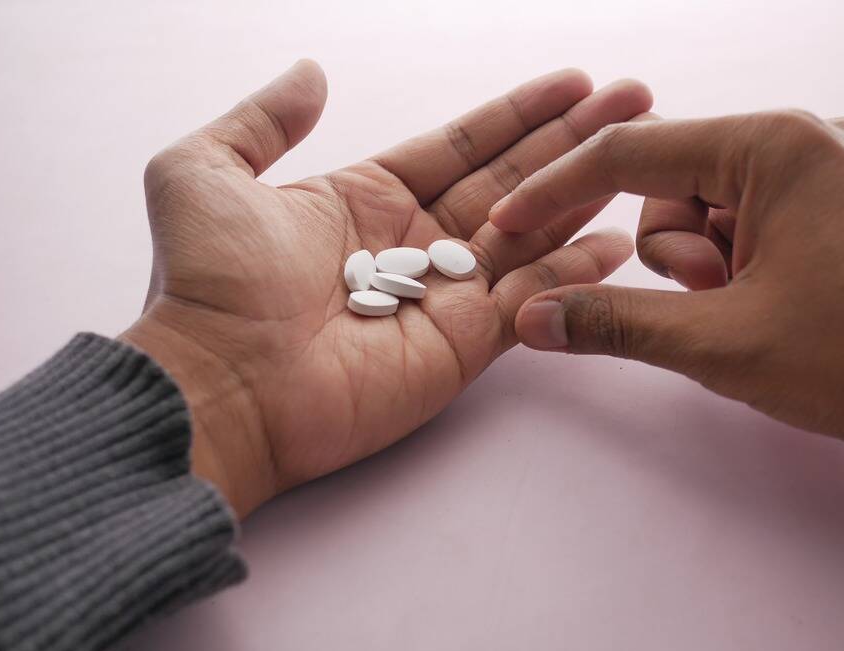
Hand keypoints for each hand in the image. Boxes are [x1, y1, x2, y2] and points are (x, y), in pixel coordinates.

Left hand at [120, 61, 651, 516]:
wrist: (219, 385)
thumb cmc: (205, 284)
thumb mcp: (204, 172)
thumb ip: (262, 119)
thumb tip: (312, 73)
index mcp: (367, 200)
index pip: (462, 146)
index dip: (517, 114)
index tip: (572, 83)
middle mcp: (415, 244)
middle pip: (511, 180)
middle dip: (571, 140)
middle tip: (633, 101)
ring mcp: (444, 296)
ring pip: (530, 234)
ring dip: (584, 193)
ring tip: (639, 151)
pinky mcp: (463, 345)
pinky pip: (530, 299)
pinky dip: (574, 271)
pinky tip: (617, 239)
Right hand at [491, 111, 843, 493]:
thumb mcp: (722, 343)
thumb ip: (616, 324)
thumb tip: (531, 319)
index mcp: (774, 145)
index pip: (631, 154)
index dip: (558, 192)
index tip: (510, 224)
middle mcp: (810, 136)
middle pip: (678, 185)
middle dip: (677, 254)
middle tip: (720, 305)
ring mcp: (843, 164)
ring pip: (721, 207)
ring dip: (715, 265)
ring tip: (761, 313)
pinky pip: (768, 216)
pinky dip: (752, 262)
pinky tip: (788, 305)